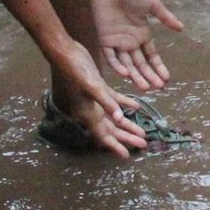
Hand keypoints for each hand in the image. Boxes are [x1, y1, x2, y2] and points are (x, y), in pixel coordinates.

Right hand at [51, 40, 147, 157]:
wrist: (66, 53)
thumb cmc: (76, 70)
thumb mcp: (93, 85)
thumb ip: (106, 102)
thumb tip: (118, 119)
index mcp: (88, 112)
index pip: (103, 135)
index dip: (114, 146)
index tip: (127, 156)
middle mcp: (91, 110)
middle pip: (111, 130)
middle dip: (126, 138)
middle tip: (143, 145)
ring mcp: (95, 100)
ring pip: (114, 117)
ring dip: (128, 125)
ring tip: (142, 133)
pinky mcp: (99, 88)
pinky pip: (114, 101)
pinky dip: (125, 105)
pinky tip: (137, 108)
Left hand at [89, 0, 183, 90]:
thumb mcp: (153, 4)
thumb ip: (165, 17)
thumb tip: (181, 28)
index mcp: (142, 35)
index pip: (152, 56)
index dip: (158, 68)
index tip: (167, 79)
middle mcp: (130, 42)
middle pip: (141, 64)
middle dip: (150, 76)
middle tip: (159, 88)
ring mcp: (118, 42)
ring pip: (128, 64)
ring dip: (136, 76)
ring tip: (145, 88)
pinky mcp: (105, 39)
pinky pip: (111, 57)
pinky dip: (118, 66)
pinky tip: (126, 74)